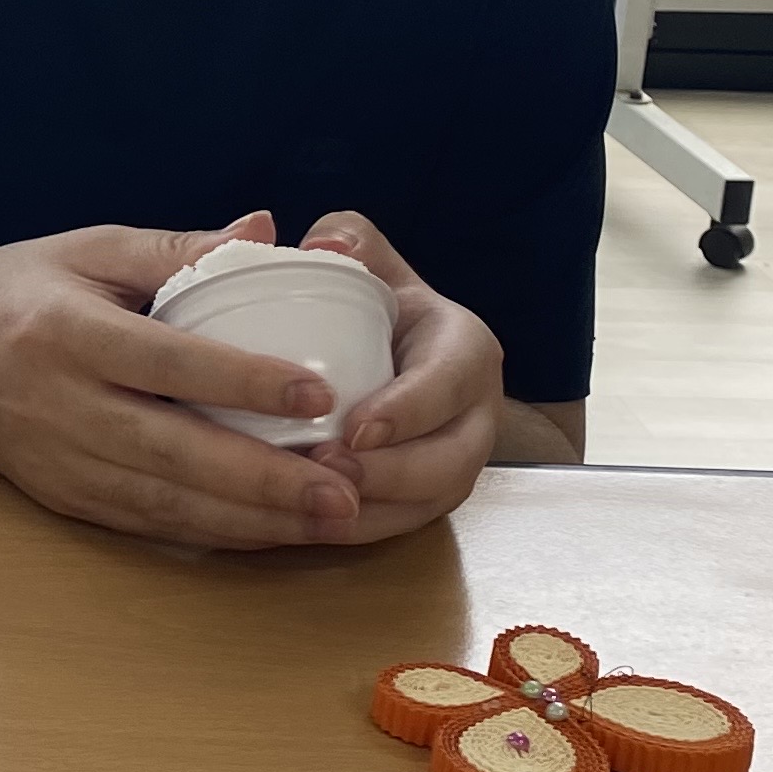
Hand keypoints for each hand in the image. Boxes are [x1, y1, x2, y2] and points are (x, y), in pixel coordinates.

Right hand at [0, 212, 373, 549]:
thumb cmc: (12, 289)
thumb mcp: (85, 248)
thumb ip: (178, 247)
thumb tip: (267, 232)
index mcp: (65, 331)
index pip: (164, 359)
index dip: (242, 378)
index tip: (318, 392)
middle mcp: (59, 404)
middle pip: (172, 450)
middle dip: (264, 479)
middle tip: (345, 491)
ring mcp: (60, 461)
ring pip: (165, 503)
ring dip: (252, 519)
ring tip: (331, 520)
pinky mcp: (64, 498)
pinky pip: (149, 525)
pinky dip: (216, 532)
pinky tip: (272, 530)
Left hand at [297, 209, 501, 536]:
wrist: (396, 353)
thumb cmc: (378, 304)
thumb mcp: (372, 261)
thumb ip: (350, 239)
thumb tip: (324, 245)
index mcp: (465, 352)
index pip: (449, 383)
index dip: (409, 410)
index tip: (357, 428)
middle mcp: (474, 417)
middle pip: (450, 463)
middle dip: (391, 476)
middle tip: (325, 472)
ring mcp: (455, 466)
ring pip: (426, 507)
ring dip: (370, 513)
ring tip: (308, 505)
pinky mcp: (426, 501)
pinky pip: (398, 528)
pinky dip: (351, 532)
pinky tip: (298, 526)